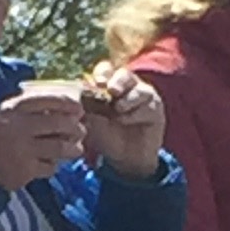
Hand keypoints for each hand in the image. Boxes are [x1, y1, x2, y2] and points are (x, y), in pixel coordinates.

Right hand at [0, 81, 88, 191]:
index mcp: (12, 109)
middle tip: (80, 131)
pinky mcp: (25, 170)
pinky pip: (49, 167)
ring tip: (76, 150)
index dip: (67, 103)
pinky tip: (50, 165)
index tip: (78, 108)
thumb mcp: (0, 116)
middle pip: (58, 123)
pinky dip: (53, 166)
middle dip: (74, 127)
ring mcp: (22, 149)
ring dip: (72, 148)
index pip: (47, 100)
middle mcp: (18, 127)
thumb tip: (58, 106)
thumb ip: (24, 109)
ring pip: (59, 146)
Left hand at [80, 64, 165, 178]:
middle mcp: (129, 87)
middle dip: (117, 82)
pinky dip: (134, 114)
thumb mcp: (91, 123)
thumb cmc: (107, 137)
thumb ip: (85, 110)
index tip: (97, 84)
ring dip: (126, 100)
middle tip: (111, 91)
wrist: (124, 160)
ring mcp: (144, 96)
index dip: (102, 74)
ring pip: (138, 89)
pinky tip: (125, 121)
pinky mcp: (155, 110)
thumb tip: (74, 98)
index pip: (106, 70)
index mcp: (110, 86)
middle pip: (124, 74)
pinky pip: (147, 107)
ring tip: (117, 112)